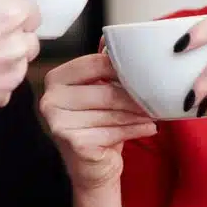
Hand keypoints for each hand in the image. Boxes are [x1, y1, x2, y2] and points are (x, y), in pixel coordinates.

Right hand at [39, 53, 155, 191]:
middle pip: (105, 90)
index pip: (94, 63)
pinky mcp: (73, 142)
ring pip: (111, 112)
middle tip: (155, 96)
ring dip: (139, 113)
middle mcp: (50, 99)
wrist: (92, 168)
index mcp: (55, 79)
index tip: (143, 72)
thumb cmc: (96, 126)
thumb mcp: (98, 92)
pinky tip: (148, 127)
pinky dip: (135, 129)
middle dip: (134, 95)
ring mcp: (58, 123)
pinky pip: (113, 131)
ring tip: (154, 113)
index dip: (122, 68)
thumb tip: (111, 38)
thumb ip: (102, 67)